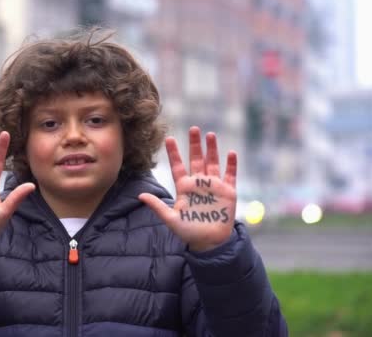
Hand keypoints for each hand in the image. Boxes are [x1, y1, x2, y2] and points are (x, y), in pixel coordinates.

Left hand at [139, 126, 236, 251]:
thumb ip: (157, 206)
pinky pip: (230, 175)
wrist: (209, 242)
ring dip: (212, 149)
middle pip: (196, 159)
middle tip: (194, 128)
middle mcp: (198, 183)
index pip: (178, 166)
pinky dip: (231, 164)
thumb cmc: (188, 231)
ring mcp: (214, 186)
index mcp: (184, 187)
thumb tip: (140, 196)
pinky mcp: (228, 192)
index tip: (169, 139)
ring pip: (212, 163)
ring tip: (210, 135)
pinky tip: (230, 153)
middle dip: (195, 144)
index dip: (174, 153)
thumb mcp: (170, 218)